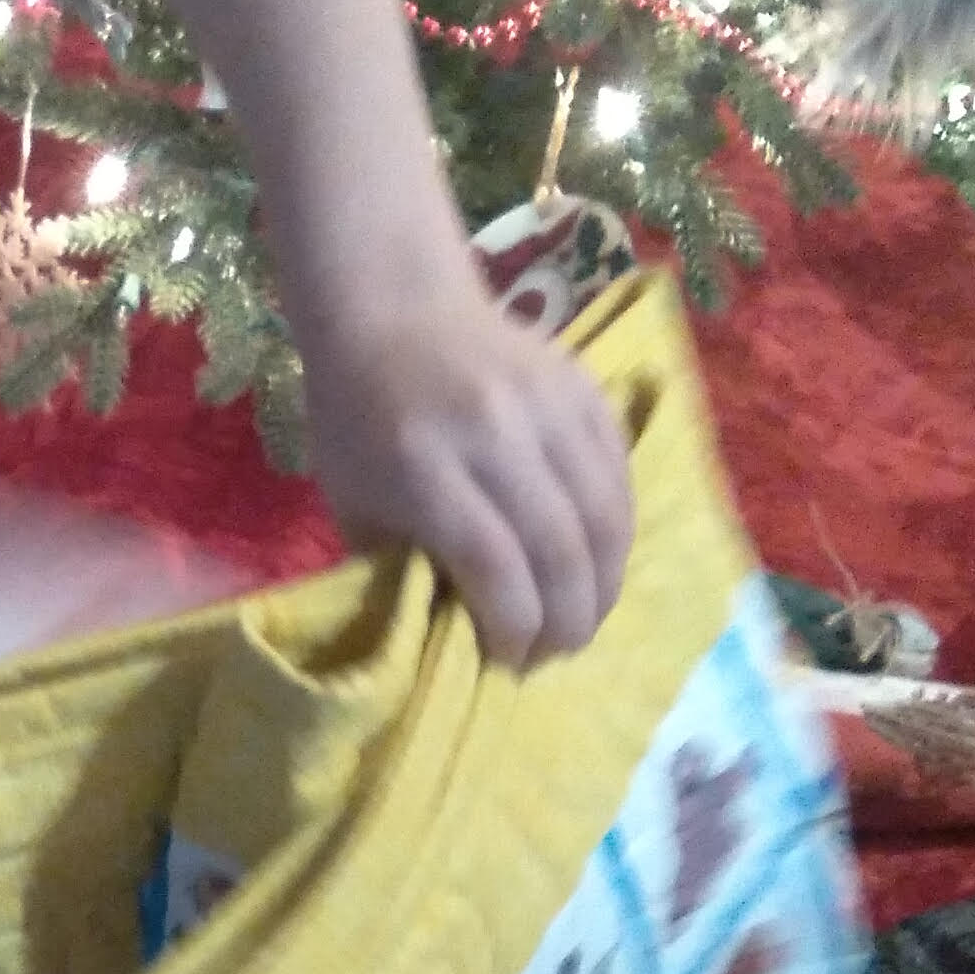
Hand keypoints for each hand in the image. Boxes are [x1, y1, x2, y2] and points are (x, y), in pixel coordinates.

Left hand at [299, 283, 636, 666]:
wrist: (393, 310)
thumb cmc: (359, 420)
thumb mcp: (355, 503)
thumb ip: (401, 569)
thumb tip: (457, 638)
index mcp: (425, 467)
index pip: (496, 567)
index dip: (514, 629)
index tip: (509, 662)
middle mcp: (495, 433)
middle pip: (560, 549)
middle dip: (567, 621)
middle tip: (555, 654)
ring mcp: (548, 405)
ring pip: (604, 516)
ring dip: (602, 585)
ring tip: (582, 618)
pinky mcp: (584, 389)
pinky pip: (619, 476)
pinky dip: (615, 532)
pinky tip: (596, 563)